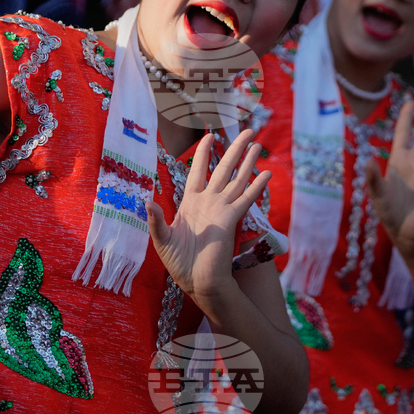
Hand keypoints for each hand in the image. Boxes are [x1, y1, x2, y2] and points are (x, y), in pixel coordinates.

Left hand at [146, 130, 270, 308]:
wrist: (197, 281)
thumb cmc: (179, 262)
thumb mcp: (162, 239)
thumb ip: (156, 220)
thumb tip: (147, 201)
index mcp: (191, 202)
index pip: (199, 170)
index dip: (204, 152)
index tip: (209, 135)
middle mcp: (209, 201)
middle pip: (224, 168)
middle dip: (235, 149)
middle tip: (246, 131)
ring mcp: (222, 209)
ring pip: (237, 179)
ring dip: (247, 162)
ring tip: (257, 144)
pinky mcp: (231, 220)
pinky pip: (245, 198)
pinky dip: (256, 185)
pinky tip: (266, 173)